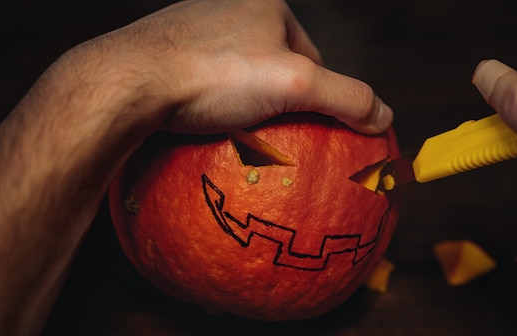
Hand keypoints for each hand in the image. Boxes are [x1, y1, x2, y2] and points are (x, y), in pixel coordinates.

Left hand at [90, 0, 392, 134]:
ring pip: (238, 79)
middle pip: (274, 67)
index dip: (316, 92)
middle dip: (279, 103)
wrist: (130, 82)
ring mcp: (193, 30)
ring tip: (245, 140)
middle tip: (278, 138)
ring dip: (246, 110)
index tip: (312, 128)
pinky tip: (211, 132)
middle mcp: (227, 7)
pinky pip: (205, 87)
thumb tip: (386, 118)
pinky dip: (214, 111)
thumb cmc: (213, 74)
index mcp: (264, 1)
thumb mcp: (294, 84)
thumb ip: (347, 97)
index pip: (309, 52)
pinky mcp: (167, 55)